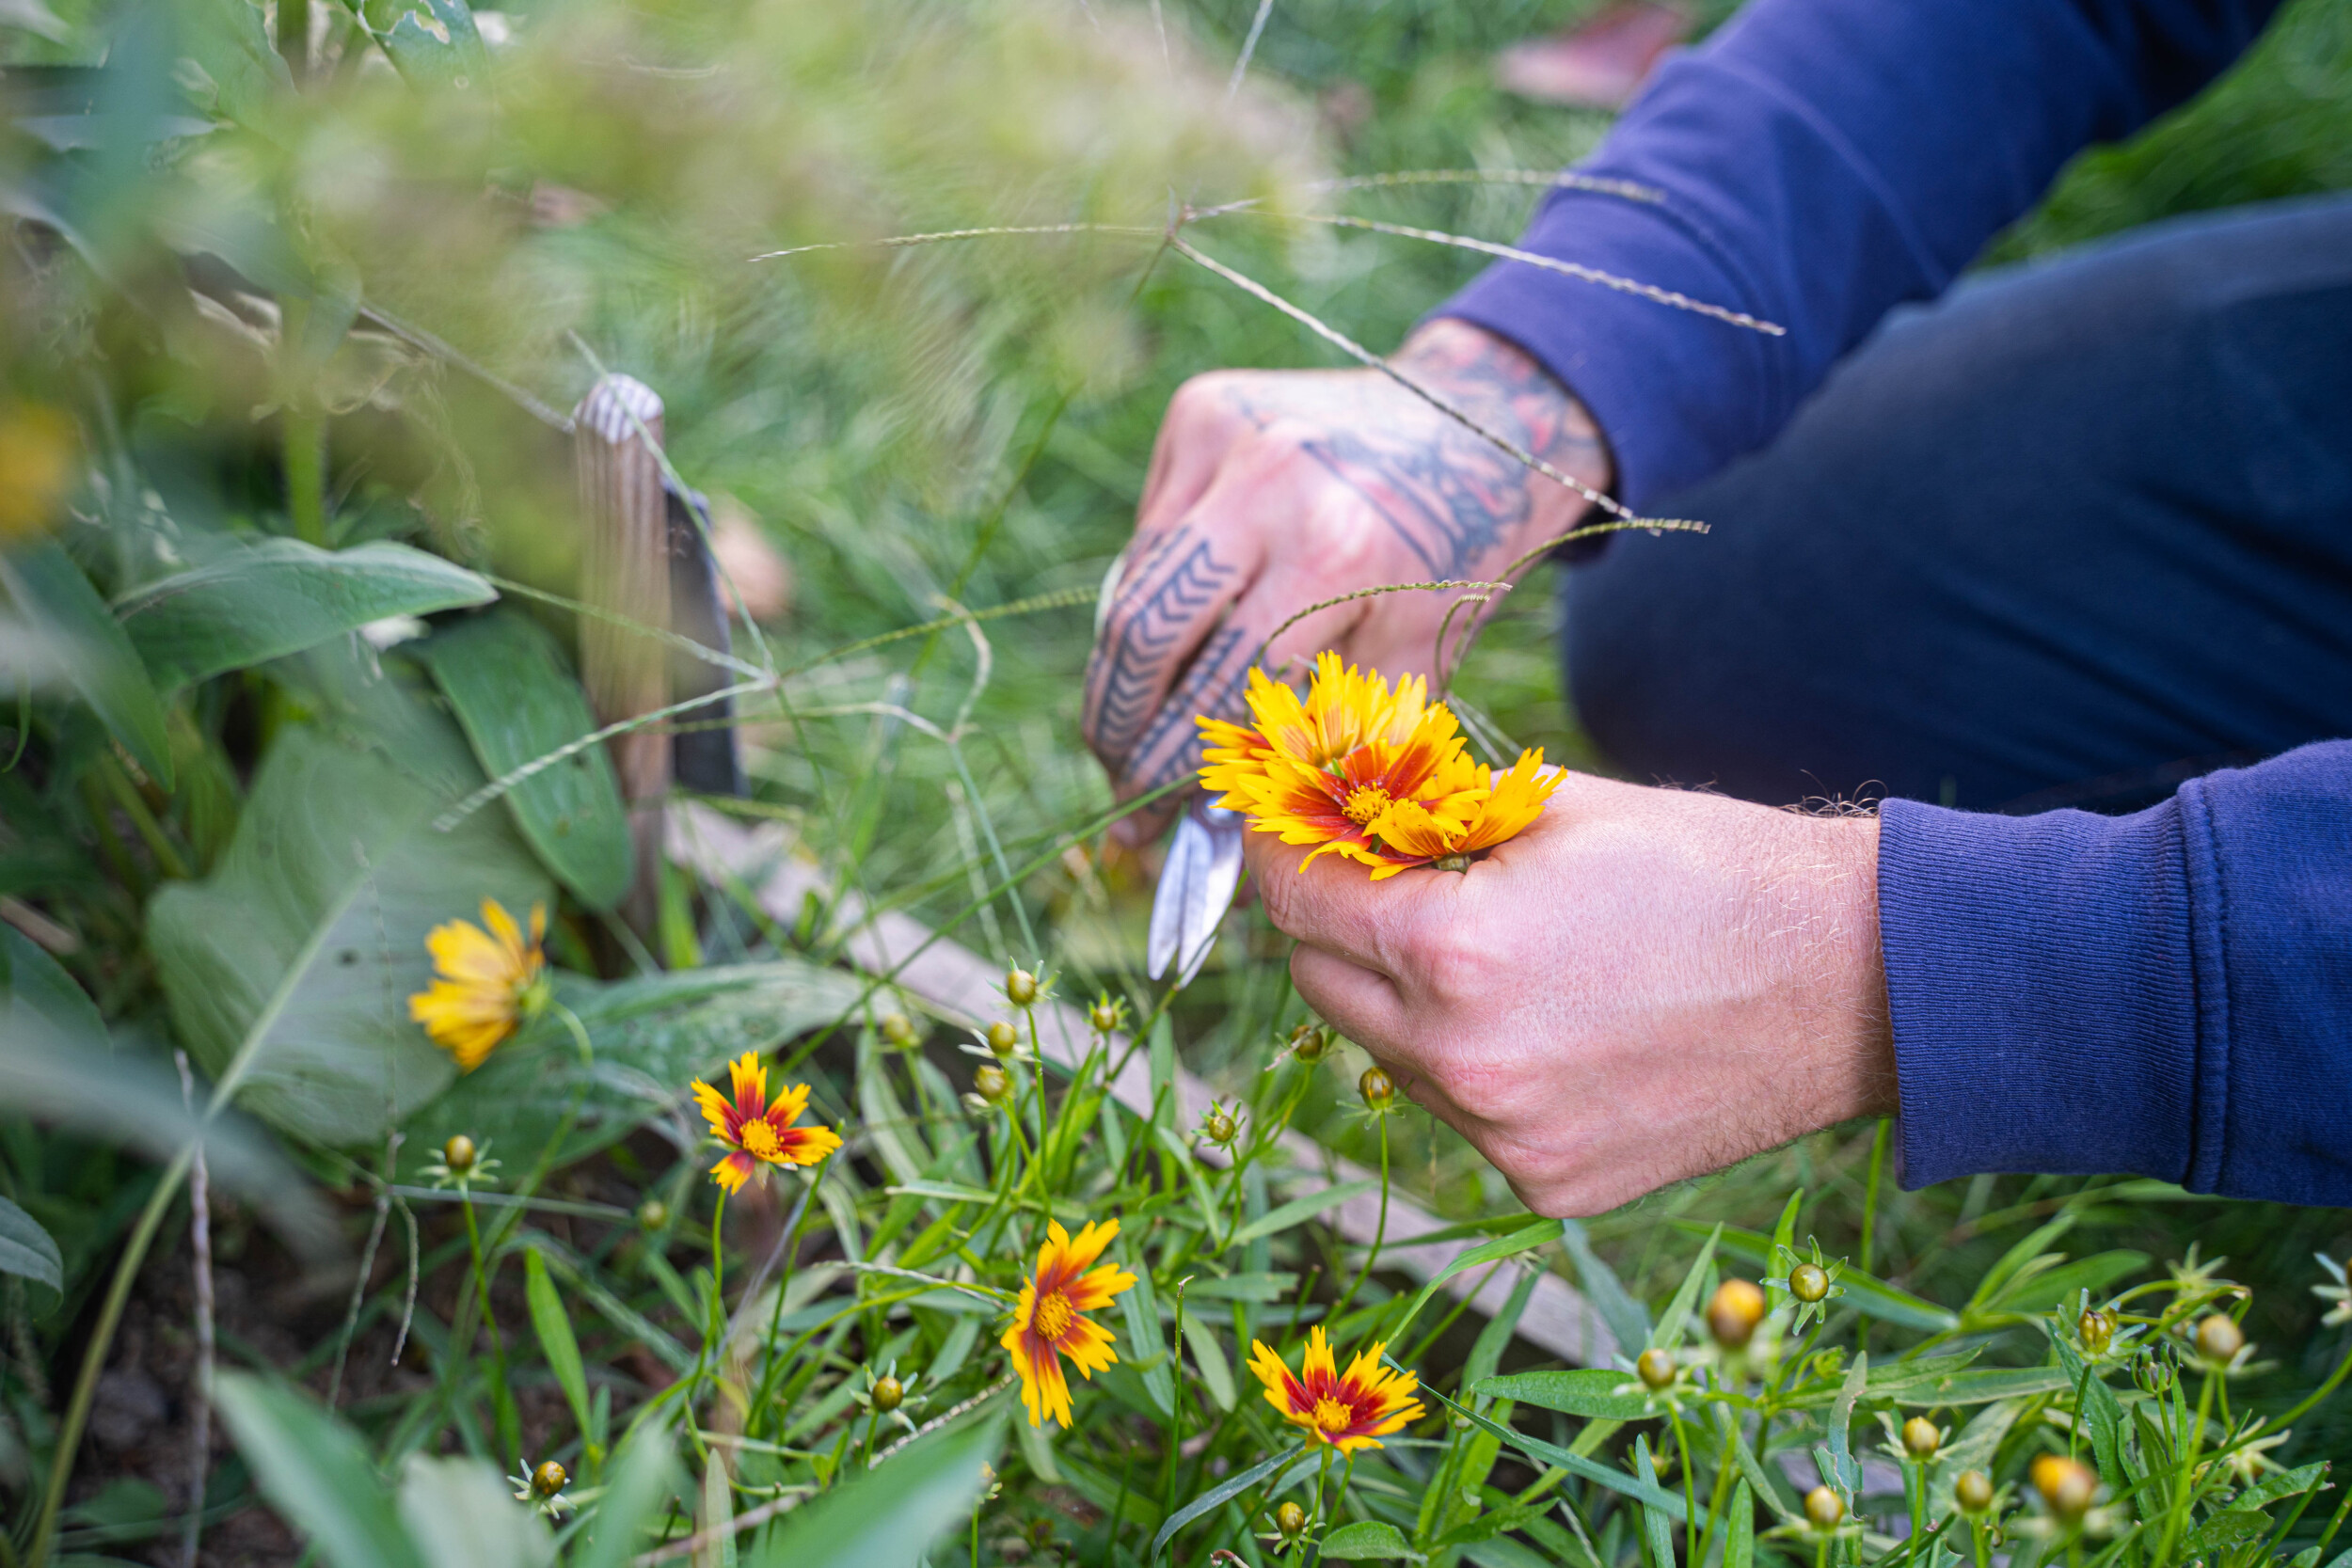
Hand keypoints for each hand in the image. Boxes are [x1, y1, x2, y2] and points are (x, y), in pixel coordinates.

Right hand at [1083, 319, 1609, 845]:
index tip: (1146, 825)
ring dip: (1124, 668)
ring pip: (1133, 582)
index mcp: (1335, 554)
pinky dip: (1154, 595)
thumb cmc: (1453, 561)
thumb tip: (1219, 822)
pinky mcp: (1200, 410)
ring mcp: (1225, 436)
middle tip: (1117, 781)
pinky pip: (1151, 531)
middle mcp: (1269, 484)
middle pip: (1143, 634)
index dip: (1171, 768)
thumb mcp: (1408, 662)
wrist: (1480, 422)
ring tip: (1129, 730)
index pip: (1213, 688)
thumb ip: (1320, 738)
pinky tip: (1174, 640)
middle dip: (1117, 725)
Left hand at [1244, 771, 1896, 1215]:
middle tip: (1386, 875)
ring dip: (1402, 999)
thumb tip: (1332, 792)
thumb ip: (1426, 811)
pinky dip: (1473, 1064)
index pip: (1294, 895)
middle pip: (1317, 981)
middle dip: (1336, 921)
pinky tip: (1549, 1020)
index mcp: (1451, 950)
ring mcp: (1503, 1135)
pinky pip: (1460, 1112)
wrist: (1858, 983)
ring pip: (1384, 1052)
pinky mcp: (1545, 1184)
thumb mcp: (1556, 809)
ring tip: (1494, 950)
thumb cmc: (1713, 871)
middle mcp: (1462, 1059)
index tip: (1286, 820)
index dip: (1282, 844)